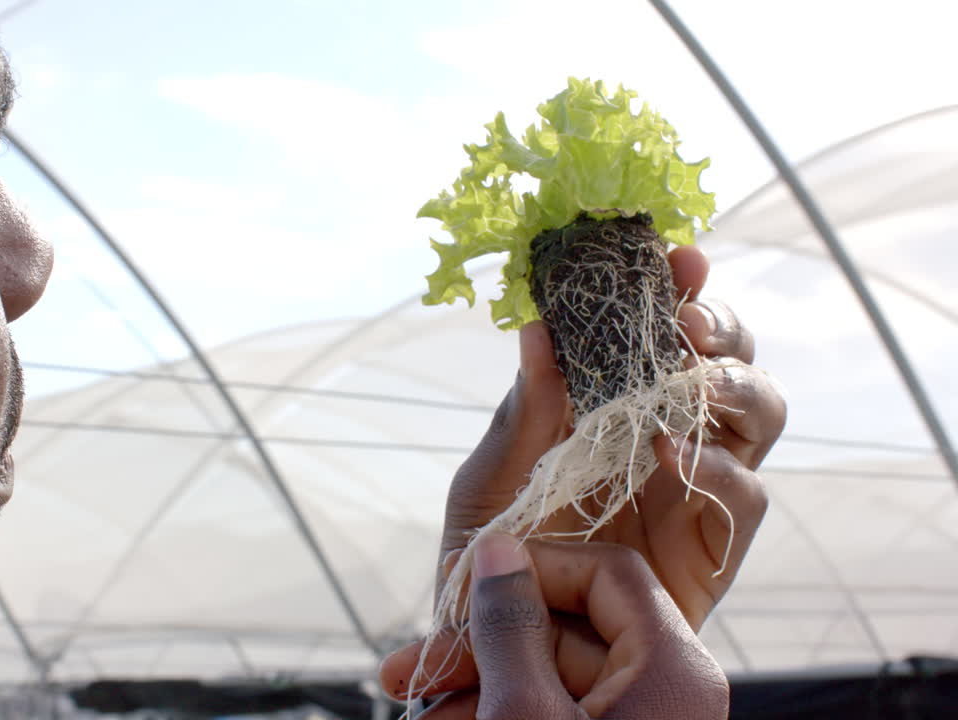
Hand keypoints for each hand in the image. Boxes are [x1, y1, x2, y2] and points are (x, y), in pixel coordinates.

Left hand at [380, 247, 783, 700]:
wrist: (503, 641)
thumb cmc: (495, 552)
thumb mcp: (492, 477)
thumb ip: (523, 411)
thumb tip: (534, 326)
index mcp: (618, 404)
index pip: (667, 331)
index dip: (681, 289)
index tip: (674, 254)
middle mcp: (671, 434)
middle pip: (731, 359)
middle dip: (721, 326)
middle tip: (684, 319)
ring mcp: (700, 487)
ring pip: (760, 411)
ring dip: (732, 384)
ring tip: (686, 378)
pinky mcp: (716, 546)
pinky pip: (747, 495)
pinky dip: (720, 467)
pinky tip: (673, 455)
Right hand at [413, 533, 727, 719]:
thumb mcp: (522, 709)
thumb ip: (507, 622)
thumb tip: (495, 549)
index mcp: (676, 669)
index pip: (609, 568)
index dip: (534, 565)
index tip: (475, 578)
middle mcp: (674, 689)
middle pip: (576, 623)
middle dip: (489, 636)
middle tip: (418, 659)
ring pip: (558, 669)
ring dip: (485, 676)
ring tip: (420, 699)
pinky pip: (562, 704)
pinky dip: (507, 705)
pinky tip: (449, 715)